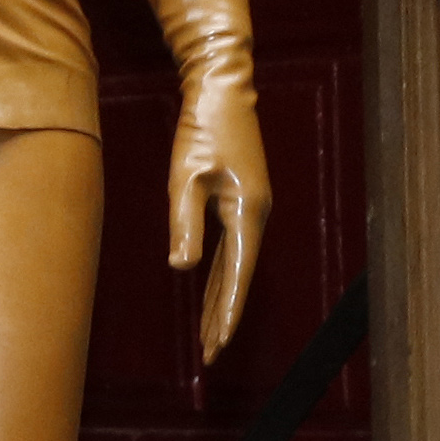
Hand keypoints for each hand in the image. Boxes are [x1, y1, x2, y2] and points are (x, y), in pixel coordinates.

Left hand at [169, 76, 269, 364]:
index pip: (236, 276)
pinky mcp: (242, 197)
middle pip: (238, 277)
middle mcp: (255, 214)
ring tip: (208, 333)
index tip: (216, 347)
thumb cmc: (202, 126)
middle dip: (223, 316)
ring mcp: (251, 206)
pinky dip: (220, 273)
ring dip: (220, 298)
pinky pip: (232, 247)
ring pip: (234, 265)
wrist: (222, 86)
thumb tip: (183, 268)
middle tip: (209, 354)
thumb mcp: (186, 174)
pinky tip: (208, 288)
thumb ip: (186, 222)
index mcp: (246, 212)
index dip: (226, 314)